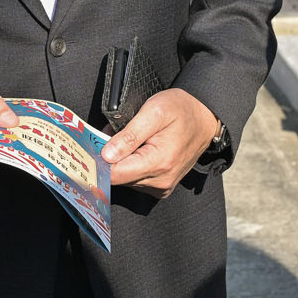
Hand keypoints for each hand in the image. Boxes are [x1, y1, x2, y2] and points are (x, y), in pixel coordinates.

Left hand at [101, 88, 219, 197]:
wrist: (205, 118)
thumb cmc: (181, 110)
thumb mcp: (154, 112)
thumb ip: (129, 135)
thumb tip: (107, 155)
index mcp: (158, 163)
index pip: (114, 175)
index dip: (99, 161)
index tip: (92, 147)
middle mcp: (160, 181)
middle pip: (118, 178)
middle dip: (111, 157)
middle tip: (115, 135)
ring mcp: (162, 187)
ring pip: (126, 179)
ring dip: (122, 160)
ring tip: (132, 139)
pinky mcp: (162, 187)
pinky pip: (136, 180)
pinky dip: (132, 165)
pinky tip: (139, 150)